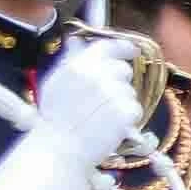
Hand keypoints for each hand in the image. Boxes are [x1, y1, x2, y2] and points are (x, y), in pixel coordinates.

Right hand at [34, 34, 150, 166]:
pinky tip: (109, 126)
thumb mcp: (56, 84)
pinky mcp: (126, 111)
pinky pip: (135, 109)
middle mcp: (98, 75)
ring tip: (100, 117)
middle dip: (118, 82)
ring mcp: (114, 93)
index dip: (122, 48)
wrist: (60, 149)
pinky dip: (127, 118)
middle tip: (102, 99)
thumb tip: (78, 40)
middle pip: (123, 70)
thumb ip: (71, 60)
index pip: (108, 46)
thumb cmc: (55, 120)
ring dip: (120, 102)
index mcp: (79, 65)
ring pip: (129, 91)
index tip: (131, 51)